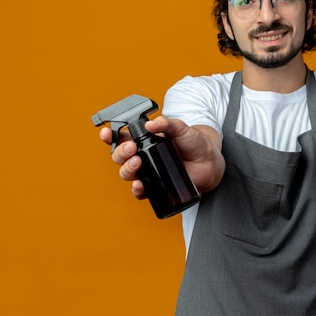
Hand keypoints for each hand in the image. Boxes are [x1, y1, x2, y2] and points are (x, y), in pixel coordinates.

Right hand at [100, 116, 224, 198]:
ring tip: (137, 163)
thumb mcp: (182, 128)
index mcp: (144, 140)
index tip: (105, 133)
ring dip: (127, 169)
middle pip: (119, 157)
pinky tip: (140, 185)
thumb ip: (168, 123)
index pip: (120, 138)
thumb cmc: (194, 142)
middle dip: (121, 153)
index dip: (109, 136)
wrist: (209, 161)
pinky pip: (140, 191)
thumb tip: (152, 123)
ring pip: (126, 173)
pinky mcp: (156, 186)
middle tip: (132, 149)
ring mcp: (148, 172)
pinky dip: (137, 190)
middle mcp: (142, 156)